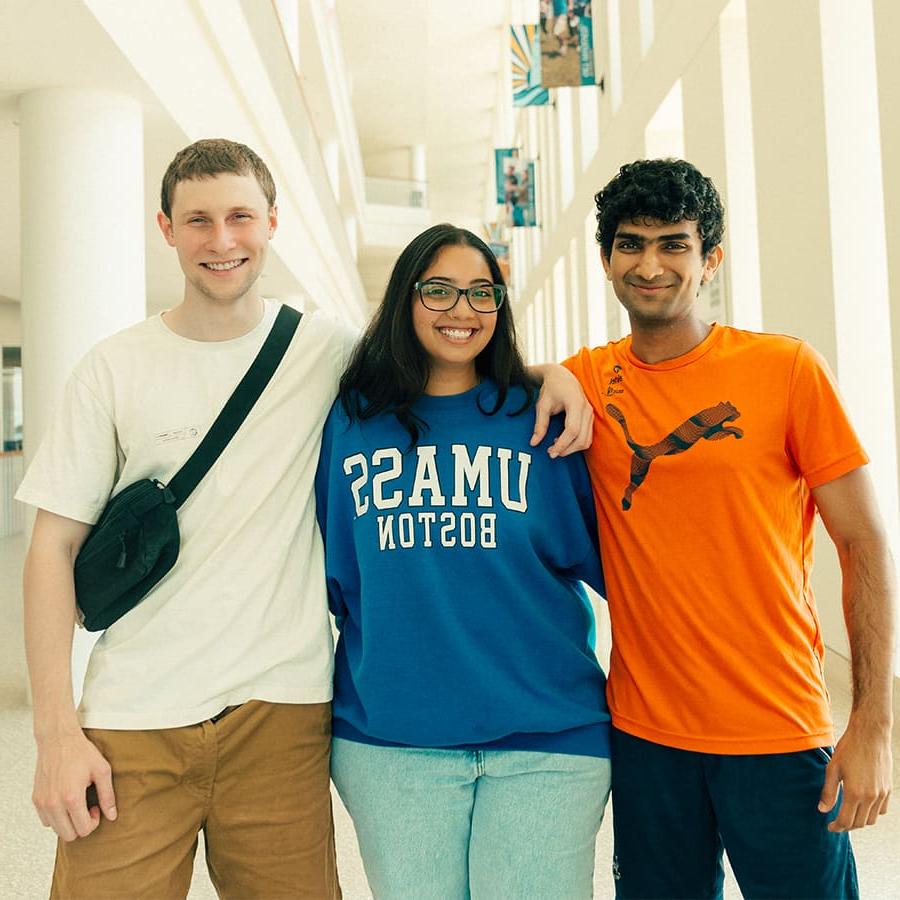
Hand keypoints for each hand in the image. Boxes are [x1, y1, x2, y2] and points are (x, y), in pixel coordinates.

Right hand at [33, 730, 116, 840]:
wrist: (58, 739)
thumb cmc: (80, 752)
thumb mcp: (102, 770)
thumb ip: (107, 795)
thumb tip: (112, 815)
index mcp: (71, 797)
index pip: (83, 829)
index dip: (93, 822)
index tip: (96, 808)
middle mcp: (54, 803)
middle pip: (68, 835)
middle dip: (81, 825)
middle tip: (87, 808)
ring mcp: (43, 802)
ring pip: (56, 830)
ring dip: (68, 822)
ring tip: (77, 804)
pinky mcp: (36, 799)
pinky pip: (46, 820)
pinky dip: (56, 817)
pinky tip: (65, 802)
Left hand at [530, 365, 593, 456]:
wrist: (562, 376)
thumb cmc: (552, 388)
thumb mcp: (542, 405)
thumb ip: (539, 425)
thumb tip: (534, 443)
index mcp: (575, 403)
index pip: (572, 430)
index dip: (562, 444)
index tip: (551, 452)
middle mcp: (586, 409)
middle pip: (582, 438)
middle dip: (567, 450)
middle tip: (551, 453)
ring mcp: (590, 413)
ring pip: (587, 440)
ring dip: (572, 448)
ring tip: (556, 447)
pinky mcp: (590, 417)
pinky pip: (588, 436)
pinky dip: (577, 443)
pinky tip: (563, 441)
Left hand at [818, 715, 891, 830]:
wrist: (870, 735)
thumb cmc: (849, 748)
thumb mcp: (832, 768)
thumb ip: (828, 791)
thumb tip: (823, 810)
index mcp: (854, 793)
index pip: (846, 821)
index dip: (837, 827)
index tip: (829, 827)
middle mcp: (870, 797)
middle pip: (859, 823)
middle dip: (847, 826)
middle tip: (836, 823)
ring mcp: (881, 794)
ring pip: (871, 819)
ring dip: (859, 821)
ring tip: (848, 815)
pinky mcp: (888, 789)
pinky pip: (881, 810)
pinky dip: (872, 813)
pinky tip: (862, 806)